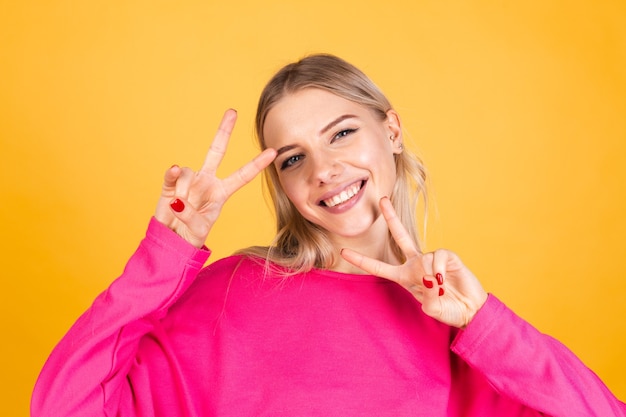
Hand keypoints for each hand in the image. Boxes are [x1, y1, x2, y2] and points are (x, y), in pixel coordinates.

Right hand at [154, 109, 276, 247]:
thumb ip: (191, 215)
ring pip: (189, 171)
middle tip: (232, 112)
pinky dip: (172, 174)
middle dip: (224, 131)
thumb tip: (179, 200)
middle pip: (217, 151)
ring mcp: (189, 181)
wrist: (171, 240)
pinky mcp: (171, 184)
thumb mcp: (199, 230)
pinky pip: (173, 173)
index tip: (273, 151)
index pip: (243, 175)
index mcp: (221, 192)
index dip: (257, 164)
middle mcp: (207, 181)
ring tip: (180, 208)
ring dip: (184, 189)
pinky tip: (172, 173)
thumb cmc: (191, 236)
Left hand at [341, 197, 487, 327]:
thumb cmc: (449, 310)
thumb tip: (430, 282)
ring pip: (424, 258)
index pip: (378, 267)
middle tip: (382, 199)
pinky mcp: (447, 256)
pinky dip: (441, 270)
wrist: (471, 310)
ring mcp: (431, 259)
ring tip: (441, 288)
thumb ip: (429, 301)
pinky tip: (447, 279)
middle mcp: (415, 264)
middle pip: (399, 236)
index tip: (343, 252)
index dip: (361, 260)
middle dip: (391, 217)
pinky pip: (439, 257)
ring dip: (431, 276)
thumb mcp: (433, 310)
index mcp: (405, 276)